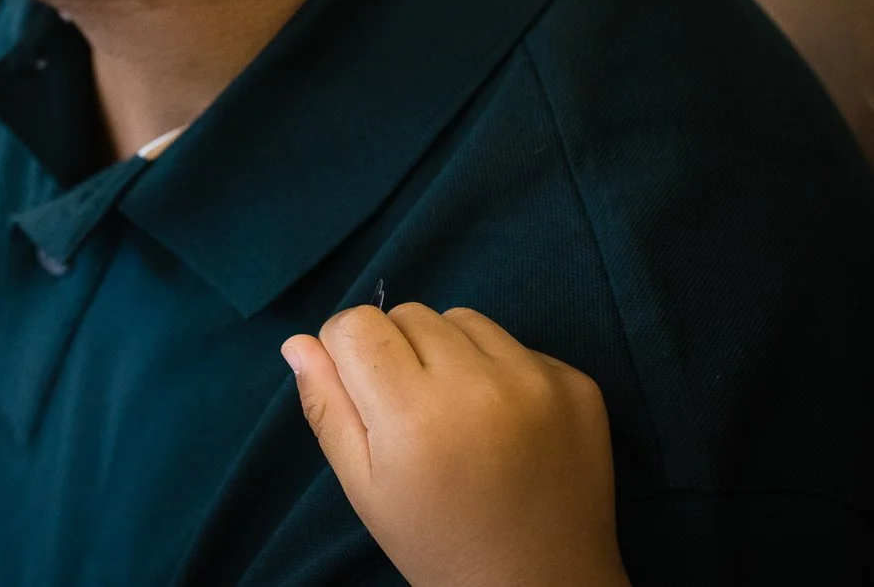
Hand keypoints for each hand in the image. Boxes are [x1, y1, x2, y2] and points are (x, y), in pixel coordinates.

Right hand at [282, 303, 628, 586]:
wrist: (543, 585)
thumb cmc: (437, 543)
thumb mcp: (364, 488)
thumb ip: (326, 408)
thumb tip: (297, 341)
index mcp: (412, 413)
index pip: (356, 324)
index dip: (347, 352)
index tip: (363, 393)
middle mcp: (477, 383)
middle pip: (408, 314)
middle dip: (398, 350)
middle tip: (412, 413)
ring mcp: (535, 379)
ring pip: (462, 319)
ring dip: (449, 351)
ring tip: (458, 414)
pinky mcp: (576, 383)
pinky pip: (517, 344)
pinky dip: (501, 370)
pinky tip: (504, 424)